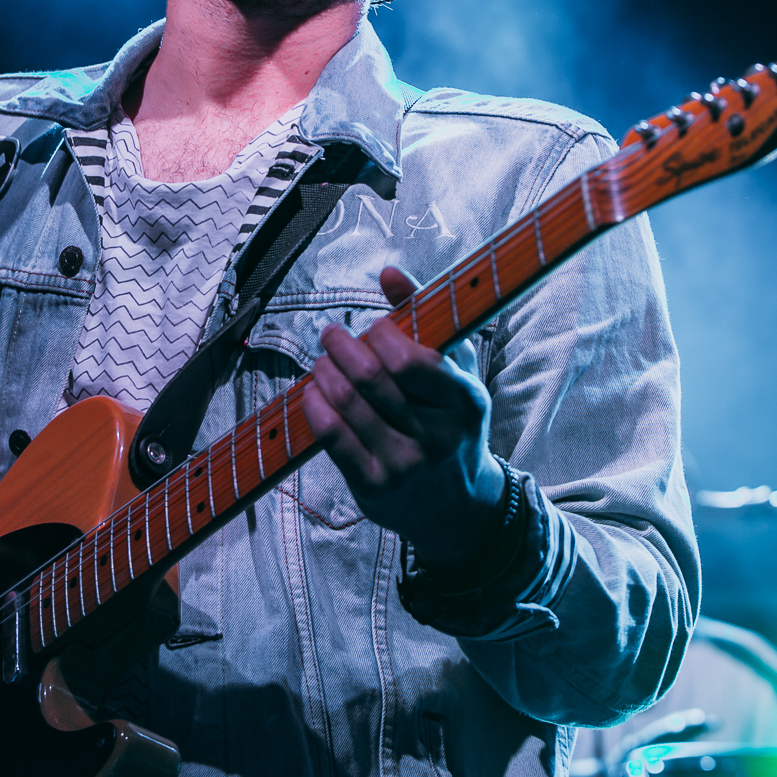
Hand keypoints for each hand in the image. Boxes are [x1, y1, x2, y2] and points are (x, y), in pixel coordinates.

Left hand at [300, 267, 508, 567]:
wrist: (455, 504)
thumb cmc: (451, 423)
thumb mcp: (455, 371)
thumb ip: (425, 318)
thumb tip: (390, 271)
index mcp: (463, 401)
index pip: (411, 360)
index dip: (381, 336)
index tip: (372, 328)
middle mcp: (436, 436)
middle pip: (371, 377)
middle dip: (342, 346)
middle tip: (332, 335)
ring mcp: (404, 464)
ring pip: (345, 402)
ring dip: (323, 371)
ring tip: (322, 360)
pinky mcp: (373, 485)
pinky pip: (331, 435)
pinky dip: (314, 404)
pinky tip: (313, 390)